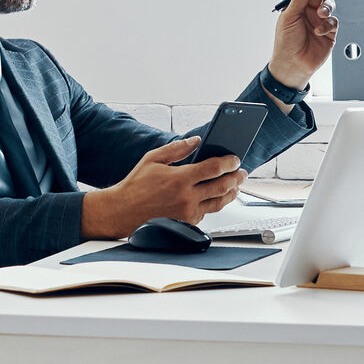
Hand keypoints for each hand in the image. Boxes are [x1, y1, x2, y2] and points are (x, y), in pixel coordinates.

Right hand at [80, 137, 246, 238]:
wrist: (122, 211)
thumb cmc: (135, 186)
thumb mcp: (152, 159)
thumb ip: (176, 149)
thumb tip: (195, 140)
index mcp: (180, 178)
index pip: (214, 168)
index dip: (228, 162)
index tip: (234, 158)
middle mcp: (187, 197)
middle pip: (223, 186)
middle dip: (236, 177)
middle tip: (241, 172)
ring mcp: (188, 213)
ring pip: (220, 202)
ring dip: (232, 192)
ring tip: (235, 186)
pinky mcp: (187, 223)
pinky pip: (207, 212)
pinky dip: (213, 203)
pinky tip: (215, 197)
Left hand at [269, 0, 338, 89]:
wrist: (292, 64)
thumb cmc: (285, 42)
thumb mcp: (289, 17)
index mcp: (296, 8)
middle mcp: (308, 13)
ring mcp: (319, 22)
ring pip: (329, 6)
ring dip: (326, 7)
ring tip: (320, 14)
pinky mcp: (328, 33)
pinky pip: (333, 22)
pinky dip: (327, 24)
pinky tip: (319, 31)